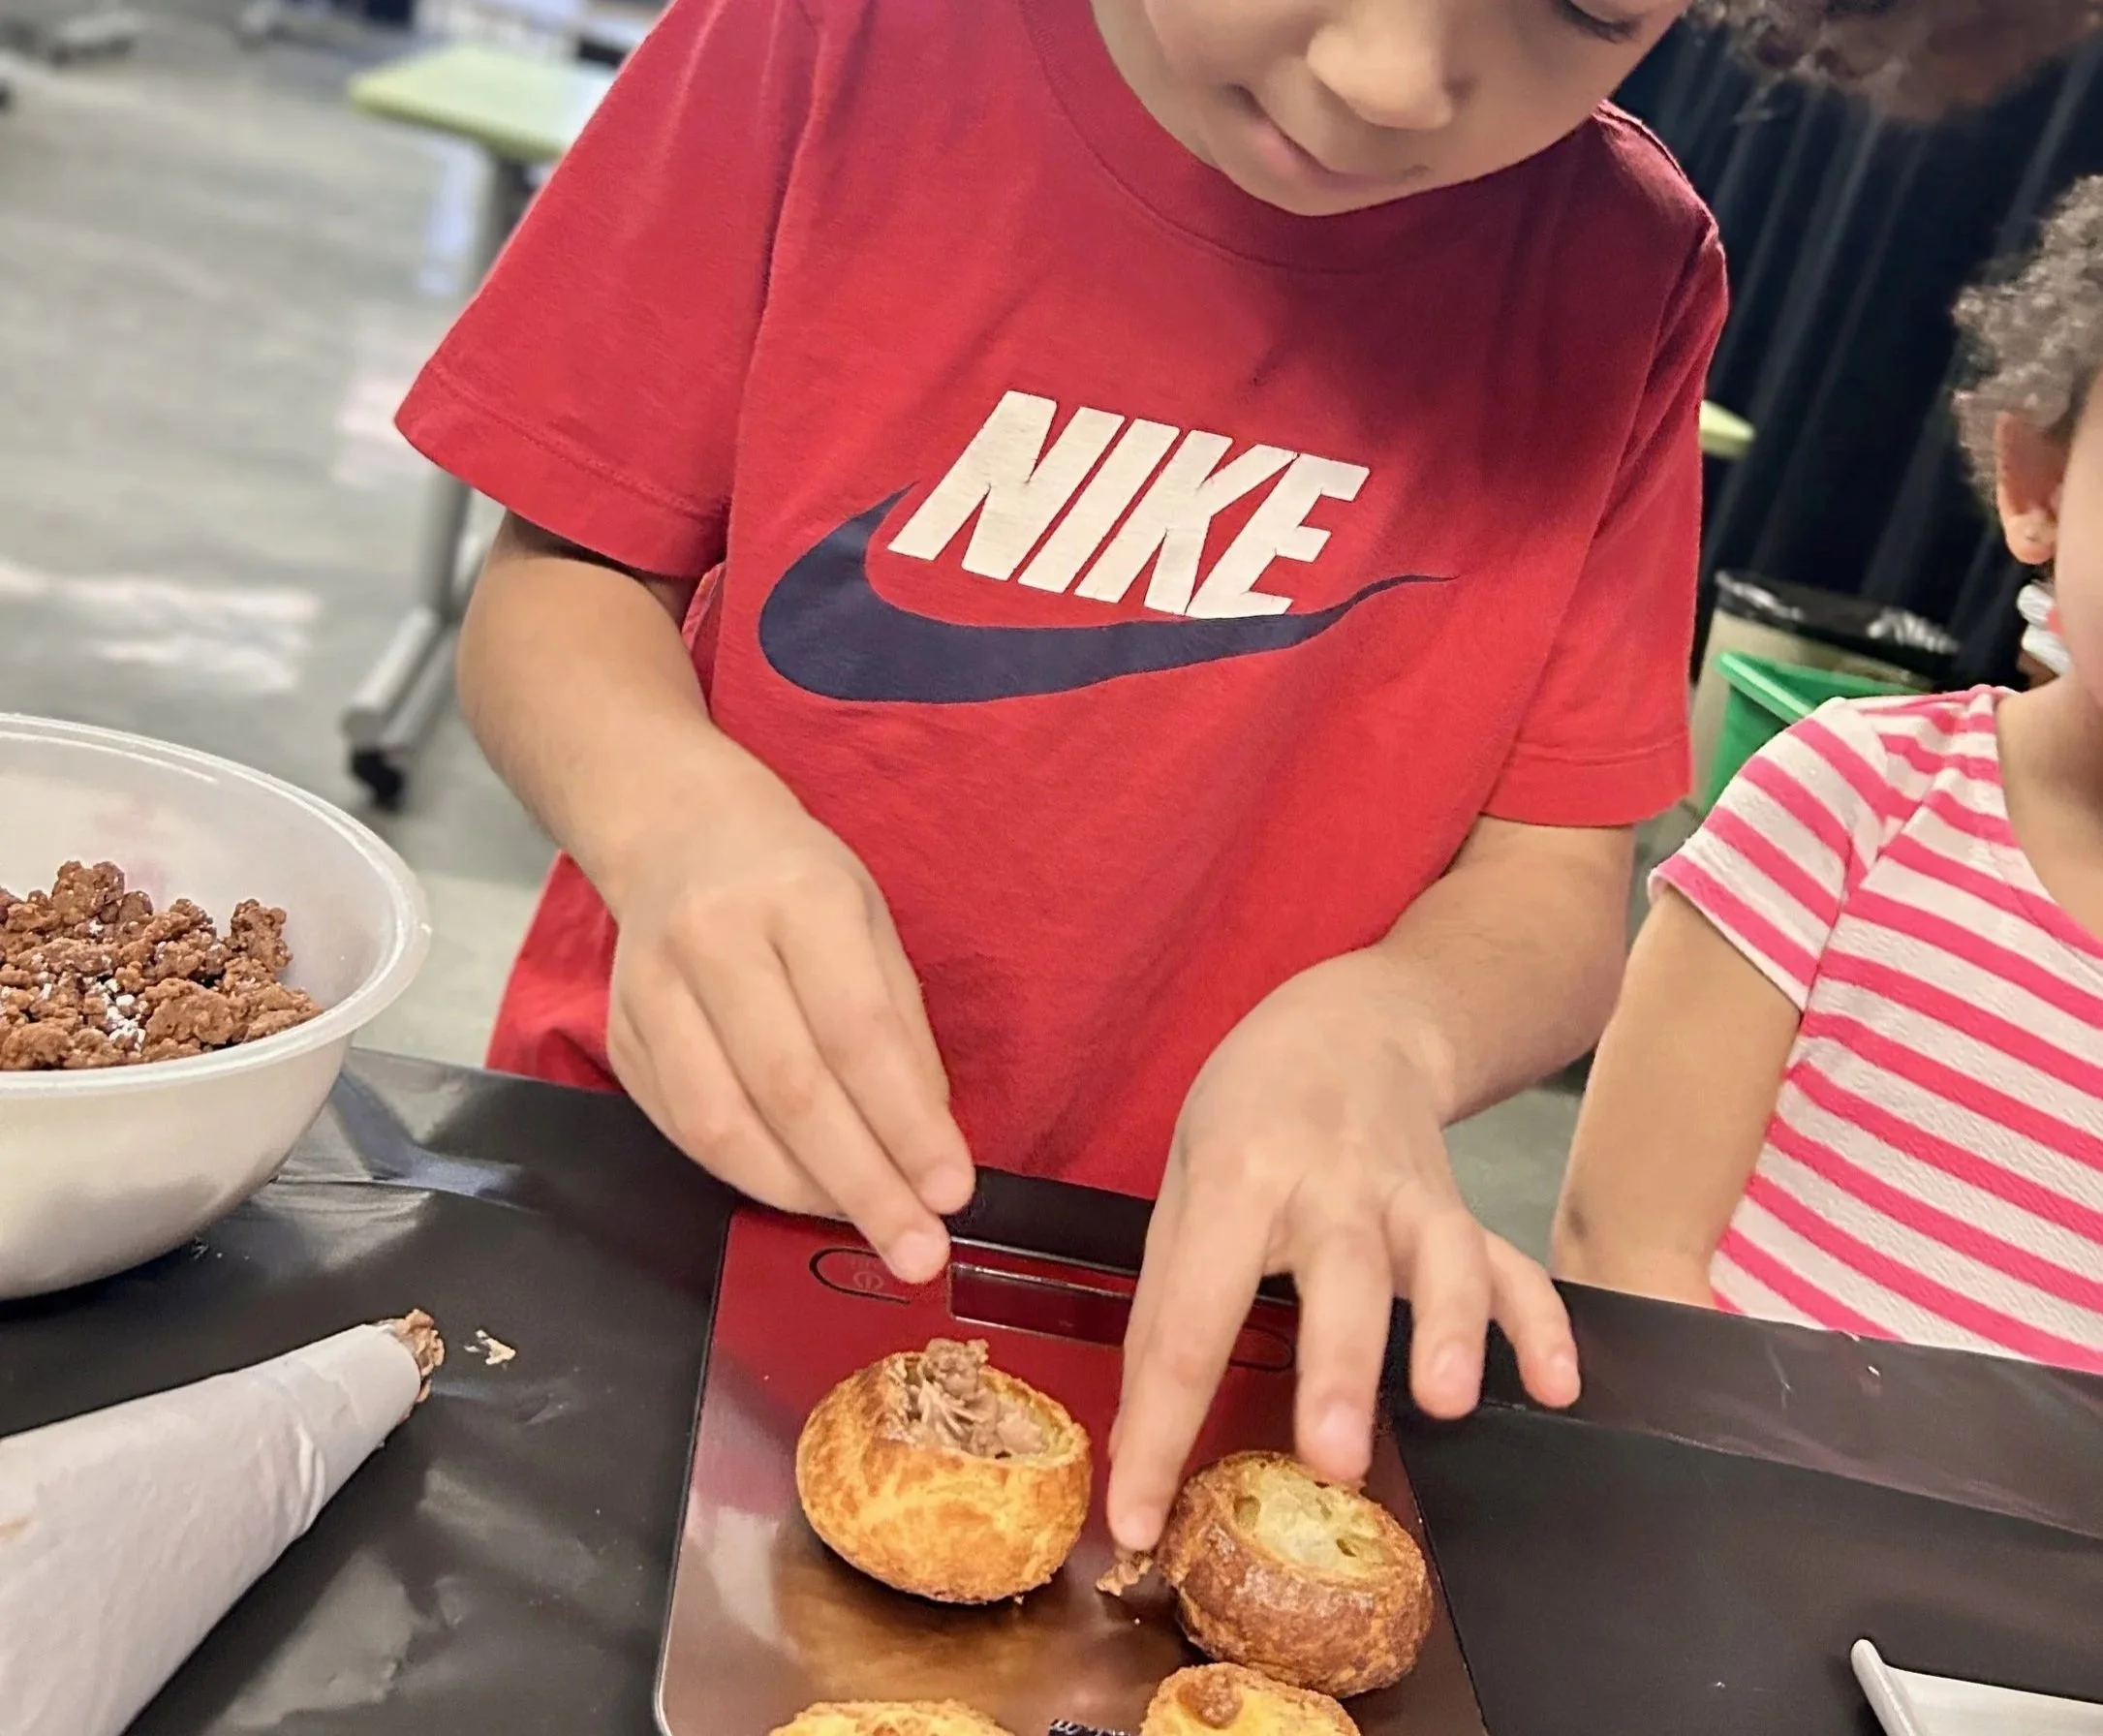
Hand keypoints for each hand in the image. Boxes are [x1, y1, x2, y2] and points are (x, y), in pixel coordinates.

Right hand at [603, 784, 972, 1283]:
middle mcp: (714, 938)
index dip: (906, 1123)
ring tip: (867, 1228)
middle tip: (918, 1250)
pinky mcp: (620, 1036)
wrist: (679, 835)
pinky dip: (750, 1174)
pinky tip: (804, 1193)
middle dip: (863, 1184)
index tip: (951, 1191)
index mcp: (799, 896)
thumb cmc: (796, 883)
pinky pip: (684, 1130)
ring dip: (804, 1194)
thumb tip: (925, 1143)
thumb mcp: (873, 922)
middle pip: (791, 1089)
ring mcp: (651, 990)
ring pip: (724, 1123)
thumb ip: (901, 1029)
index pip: (857, 1031)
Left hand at [1106, 951, 1580, 1550]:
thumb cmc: (1249, 1113)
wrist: (1351, 1022)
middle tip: (1332, 1461)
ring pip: (1439, 1258)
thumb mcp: (1182, 1182)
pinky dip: (1540, 1322)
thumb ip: (1168, 1305)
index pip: (1193, 1317)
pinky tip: (1557, 1386)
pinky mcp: (1463, 1207)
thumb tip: (1139, 1439)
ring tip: (1447, 1405)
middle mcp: (1327, 1184)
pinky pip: (1509, 1264)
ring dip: (1448, 1328)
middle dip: (1338, 1368)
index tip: (1141, 1522)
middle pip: (1339, 1274)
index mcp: (1236, 1180)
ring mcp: (1407, 1194)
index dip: (1163, 1427)